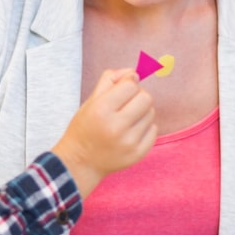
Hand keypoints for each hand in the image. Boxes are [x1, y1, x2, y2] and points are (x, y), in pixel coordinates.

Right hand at [52, 69, 155, 197]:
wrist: (80, 162)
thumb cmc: (85, 127)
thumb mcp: (91, 100)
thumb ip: (110, 80)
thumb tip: (134, 72)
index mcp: (101, 110)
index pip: (131, 85)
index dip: (128, 83)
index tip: (122, 88)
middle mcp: (116, 127)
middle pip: (146, 98)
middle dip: (137, 96)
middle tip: (125, 104)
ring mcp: (129, 143)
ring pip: (151, 113)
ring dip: (141, 112)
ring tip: (126, 120)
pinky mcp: (138, 154)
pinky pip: (154, 130)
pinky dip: (145, 128)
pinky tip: (130, 132)